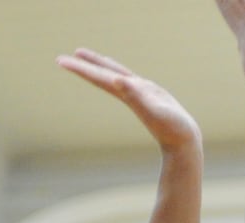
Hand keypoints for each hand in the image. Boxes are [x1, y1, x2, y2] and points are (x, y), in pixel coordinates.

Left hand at [56, 49, 201, 153]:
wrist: (183, 143)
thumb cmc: (171, 128)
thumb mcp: (153, 109)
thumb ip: (135, 95)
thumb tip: (116, 81)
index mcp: (126, 94)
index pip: (98, 77)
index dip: (81, 68)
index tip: (61, 61)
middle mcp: (129, 93)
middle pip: (101, 76)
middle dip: (84, 66)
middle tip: (62, 58)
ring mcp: (139, 94)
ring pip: (114, 76)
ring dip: (99, 67)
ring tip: (85, 57)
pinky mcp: (149, 96)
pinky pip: (130, 80)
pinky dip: (119, 72)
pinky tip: (116, 74)